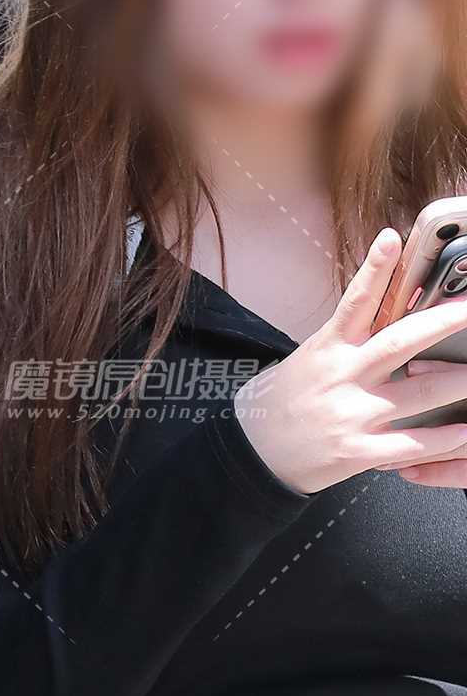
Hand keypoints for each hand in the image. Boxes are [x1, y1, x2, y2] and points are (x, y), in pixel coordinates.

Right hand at [232, 231, 466, 492]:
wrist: (251, 457)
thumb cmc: (284, 403)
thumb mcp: (308, 360)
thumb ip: (347, 339)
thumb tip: (385, 307)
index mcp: (328, 349)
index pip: (354, 302)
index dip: (374, 269)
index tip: (392, 238)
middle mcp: (342, 378)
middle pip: (399, 343)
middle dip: (441, 324)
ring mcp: (351, 416)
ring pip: (417, 394)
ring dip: (457, 383)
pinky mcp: (357, 452)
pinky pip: (410, 444)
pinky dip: (443, 440)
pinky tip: (465, 433)